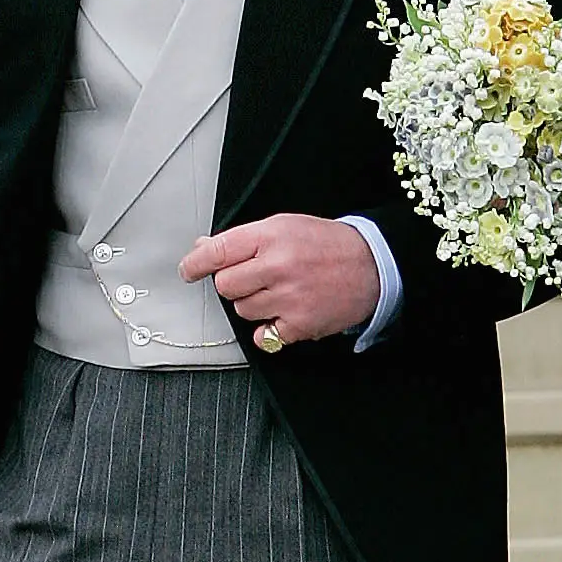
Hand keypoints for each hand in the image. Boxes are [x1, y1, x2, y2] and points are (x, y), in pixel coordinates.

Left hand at [180, 212, 379, 347]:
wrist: (373, 265)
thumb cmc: (327, 244)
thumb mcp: (285, 226)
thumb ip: (244, 239)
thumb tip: (203, 250)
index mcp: (271, 236)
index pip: (217, 251)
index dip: (196, 263)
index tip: (189, 270)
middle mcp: (277, 266)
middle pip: (225, 285)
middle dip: (234, 284)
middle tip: (255, 278)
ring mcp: (288, 297)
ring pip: (242, 310)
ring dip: (253, 305)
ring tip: (278, 293)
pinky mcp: (299, 324)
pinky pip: (263, 335)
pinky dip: (269, 329)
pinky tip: (285, 313)